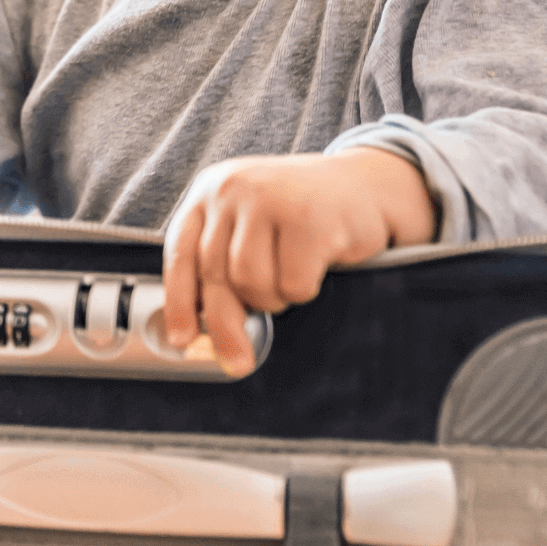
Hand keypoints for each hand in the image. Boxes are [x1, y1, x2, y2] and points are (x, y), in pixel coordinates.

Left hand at [160, 149, 436, 374]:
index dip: (179, 303)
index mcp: (210, 189)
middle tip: (239, 360)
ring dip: (272, 298)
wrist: (367, 185)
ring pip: (251, 282)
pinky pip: (292, 284)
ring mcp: (270, 199)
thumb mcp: (250, 222)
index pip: (181, 253)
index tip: (182, 340)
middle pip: (215, 275)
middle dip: (227, 325)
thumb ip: (221, 257)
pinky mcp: (308, 219)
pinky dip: (303, 291)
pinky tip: (316, 268)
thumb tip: (200, 328)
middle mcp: (233, 187)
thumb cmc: (302, 213)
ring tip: (289, 279)